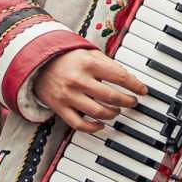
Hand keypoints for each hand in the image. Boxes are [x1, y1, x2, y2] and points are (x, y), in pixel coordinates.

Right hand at [33, 49, 147, 132]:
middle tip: (133, 102)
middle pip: (111, 97)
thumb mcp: (89, 53)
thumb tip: (129, 79)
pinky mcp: (60, 108)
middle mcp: (78, 80)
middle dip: (127, 101)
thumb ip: (108, 64)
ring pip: (98, 112)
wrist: (38, 63)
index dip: (135, 85)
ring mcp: (68, 96)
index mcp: (88, 64)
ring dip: (113, 114)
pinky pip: (79, 124)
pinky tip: (101, 125)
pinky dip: (93, 128)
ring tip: (117, 110)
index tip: (143, 91)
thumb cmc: (69, 58)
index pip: (119, 77)